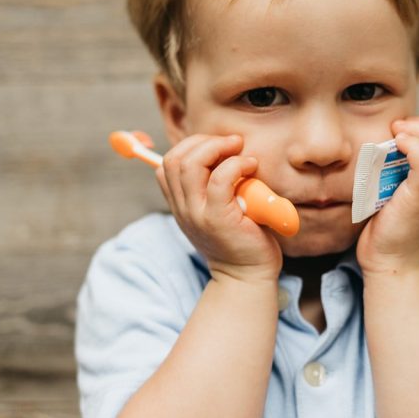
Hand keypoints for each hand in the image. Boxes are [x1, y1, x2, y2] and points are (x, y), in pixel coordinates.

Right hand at [156, 134, 281, 283]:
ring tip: (240, 152)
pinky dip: (237, 164)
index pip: (167, 165)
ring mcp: (197, 213)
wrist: (247, 276)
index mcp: (180, 205)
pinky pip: (220, 179)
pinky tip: (251, 167)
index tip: (217, 149)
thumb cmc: (241, 239)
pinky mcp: (217, 218)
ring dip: (218, 147)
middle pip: (175, 158)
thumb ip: (211, 189)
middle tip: (232, 145)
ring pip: (191, 163)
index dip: (189, 147)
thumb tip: (225, 154)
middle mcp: (183, 208)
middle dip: (204, 141)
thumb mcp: (217, 211)